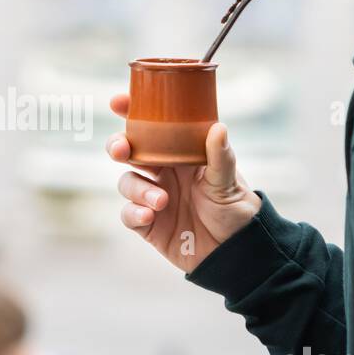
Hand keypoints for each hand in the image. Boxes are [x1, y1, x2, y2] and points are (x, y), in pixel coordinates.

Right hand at [106, 93, 261, 271]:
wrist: (235, 252)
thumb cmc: (236, 210)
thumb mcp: (229, 182)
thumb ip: (220, 157)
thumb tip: (218, 128)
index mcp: (180, 154)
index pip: (151, 128)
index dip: (131, 112)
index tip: (118, 102)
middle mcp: (163, 172)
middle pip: (128, 151)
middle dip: (118, 146)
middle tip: (121, 150)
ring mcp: (152, 197)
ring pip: (127, 183)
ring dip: (138, 189)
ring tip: (161, 201)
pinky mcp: (147, 224)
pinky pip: (128, 214)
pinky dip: (134, 212)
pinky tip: (149, 216)